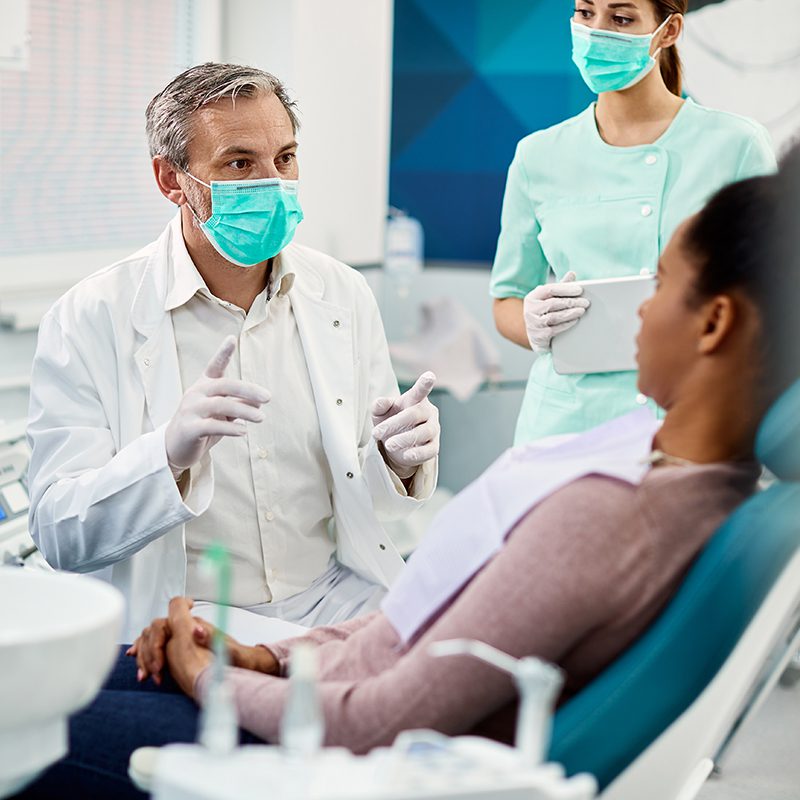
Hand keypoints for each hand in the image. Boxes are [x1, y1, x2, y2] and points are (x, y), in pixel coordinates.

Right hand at [127, 603, 277, 685]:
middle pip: (157, 629)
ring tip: (144, 675)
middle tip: (153, 672)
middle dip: (149, 649)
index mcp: (197, 625)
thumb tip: (196, 630)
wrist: (246, 664)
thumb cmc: (240, 658)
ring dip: (145, 655)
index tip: (160, 655)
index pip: (170, 616)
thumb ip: (213, 640)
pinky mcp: (181, 652)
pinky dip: (147, 657)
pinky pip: (157, 650)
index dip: (159, 634)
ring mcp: (183, 639)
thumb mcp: (230, 651)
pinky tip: (143, 669)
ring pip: (153, 639)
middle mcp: (187, 629)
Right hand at [164, 335, 270, 475]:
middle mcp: (196, 393)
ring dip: (244, 411)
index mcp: (204, 385)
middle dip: (248, 390)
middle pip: (225, 385)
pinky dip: (230, 427)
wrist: (175, 447)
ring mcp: (190, 409)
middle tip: (267, 397)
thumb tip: (258, 401)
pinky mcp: (189, 428)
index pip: (215, 365)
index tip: (232, 339)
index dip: (223, 352)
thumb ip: (238, 404)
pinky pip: (212, 425)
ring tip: (261, 418)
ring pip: (221, 405)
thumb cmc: (203, 425)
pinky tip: (243, 431)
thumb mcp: (223, 413)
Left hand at [371, 372, 439, 478]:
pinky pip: (429, 450)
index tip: (430, 376)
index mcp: (415, 400)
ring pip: (424, 432)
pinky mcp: (434, 447)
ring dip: (405, 439)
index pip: (420, 391)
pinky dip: (417, 453)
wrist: (395, 446)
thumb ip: (379, 406)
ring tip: (389, 445)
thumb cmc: (390, 422)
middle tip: (377, 433)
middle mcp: (428, 413)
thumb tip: (381, 402)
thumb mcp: (380, 414)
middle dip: (395, 423)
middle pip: (416, 414)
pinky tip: (405, 455)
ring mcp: (433, 429)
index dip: (425, 384)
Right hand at [523, 271, 589, 351]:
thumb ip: (559, 287)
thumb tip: (571, 273)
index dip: (565, 289)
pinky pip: (555, 329)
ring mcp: (533, 323)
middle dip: (571, 302)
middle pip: (553, 303)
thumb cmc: (544, 313)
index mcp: (532, 297)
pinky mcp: (539, 335)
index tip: (579, 290)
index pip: (549, 289)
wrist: (535, 335)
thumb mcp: (548, 298)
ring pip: (554, 317)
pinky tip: (575, 320)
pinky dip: (567, 324)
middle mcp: (530, 310)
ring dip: (570, 313)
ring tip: (582, 310)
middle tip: (585, 302)